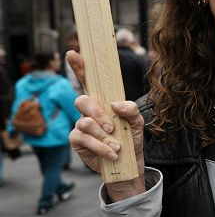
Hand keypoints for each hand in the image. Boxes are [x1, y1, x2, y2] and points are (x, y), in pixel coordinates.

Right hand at [67, 51, 145, 199]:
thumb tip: (116, 104)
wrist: (128, 164)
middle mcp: (89, 111)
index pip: (89, 81)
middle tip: (112, 127)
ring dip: (103, 136)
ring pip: (84, 122)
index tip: (73, 52)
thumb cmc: (130, 138)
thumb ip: (131, 109)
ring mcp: (81, 125)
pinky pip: (83, 138)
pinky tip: (111, 153)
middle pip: (82, 100)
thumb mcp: (138, 122)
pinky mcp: (77, 141)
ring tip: (117, 146)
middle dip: (97, 112)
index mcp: (103, 101)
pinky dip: (100, 146)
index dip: (80, 67)